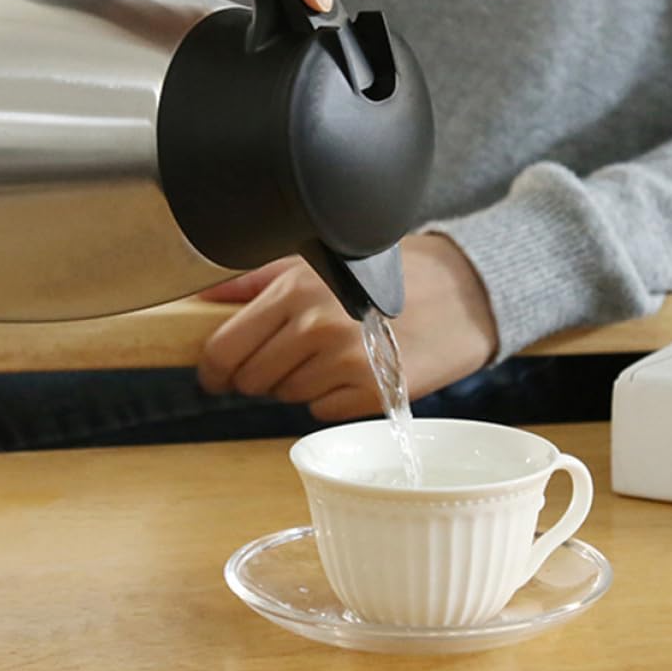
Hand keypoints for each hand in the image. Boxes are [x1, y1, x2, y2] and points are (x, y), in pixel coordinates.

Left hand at [196, 235, 498, 420]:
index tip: (217, 374)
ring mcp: (344, 363)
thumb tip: (206, 294)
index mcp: (296, 289)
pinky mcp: (370, 394)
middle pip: (251, 380)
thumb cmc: (394, 272)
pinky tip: (355, 369)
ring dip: (299, 383)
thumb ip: (258, 278)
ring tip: (333, 353)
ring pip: (286, 397)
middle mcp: (316, 326)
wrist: (464, 291)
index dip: (214, 369)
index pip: (224, 348)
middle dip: (260, 374)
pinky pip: (321, 412)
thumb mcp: (321, 258)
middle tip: (288, 355)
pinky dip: (331, 398)